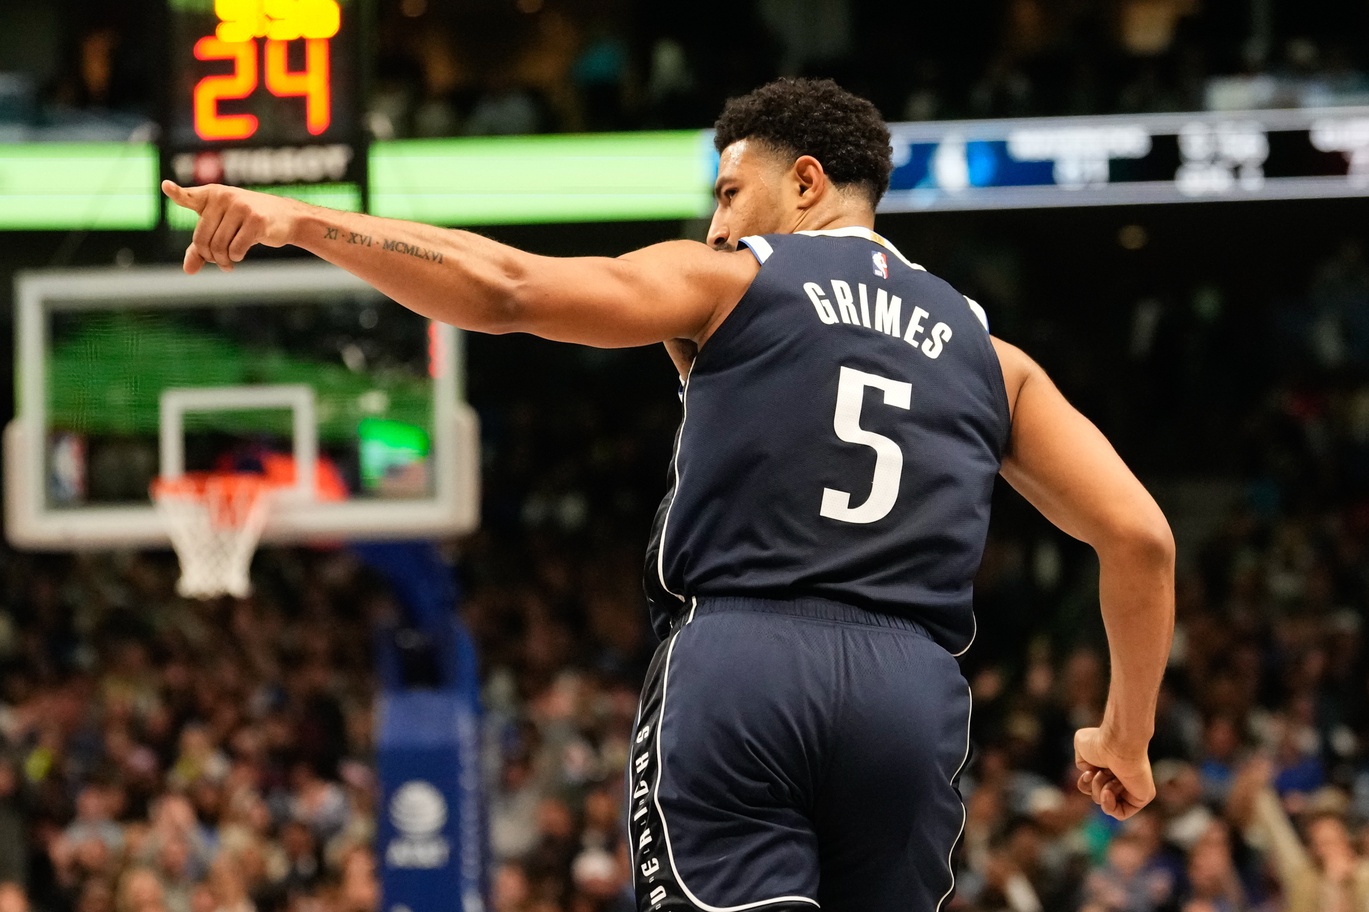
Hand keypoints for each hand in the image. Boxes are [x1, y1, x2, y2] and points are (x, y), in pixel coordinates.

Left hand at [162, 180, 295, 273]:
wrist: (286, 218)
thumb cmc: (249, 222)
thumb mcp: (223, 231)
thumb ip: (201, 248)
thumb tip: (188, 270)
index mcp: (211, 195)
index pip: (189, 197)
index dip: (176, 193)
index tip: (166, 186)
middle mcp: (223, 197)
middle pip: (202, 239)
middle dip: (209, 256)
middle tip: (218, 261)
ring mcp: (240, 206)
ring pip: (219, 246)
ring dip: (223, 261)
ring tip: (229, 263)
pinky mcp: (255, 219)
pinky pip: (236, 249)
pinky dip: (236, 258)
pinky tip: (240, 256)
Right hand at [1074, 726, 1154, 819]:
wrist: (1118, 742)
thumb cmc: (1100, 742)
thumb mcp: (1080, 748)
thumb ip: (1081, 763)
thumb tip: (1089, 774)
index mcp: (1109, 768)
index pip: (1092, 787)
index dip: (1085, 783)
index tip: (1088, 771)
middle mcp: (1121, 779)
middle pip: (1097, 796)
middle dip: (1093, 786)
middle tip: (1099, 772)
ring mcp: (1131, 789)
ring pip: (1106, 804)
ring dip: (1099, 791)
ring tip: (1108, 776)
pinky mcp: (1140, 798)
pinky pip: (1120, 813)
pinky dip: (1109, 805)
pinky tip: (1108, 792)